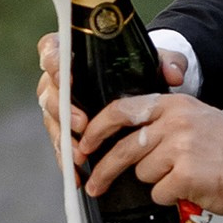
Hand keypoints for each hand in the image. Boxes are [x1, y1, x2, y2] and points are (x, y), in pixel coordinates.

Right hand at [35, 30, 187, 170]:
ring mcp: (62, 105)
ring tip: (80, 154)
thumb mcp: (157, 60)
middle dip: (62, 109)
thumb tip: (174, 75)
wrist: (141, 89)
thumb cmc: (141, 68)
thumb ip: (168, 62)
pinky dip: (67, 158)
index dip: (53, 62)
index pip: (52, 49)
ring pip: (52, 120)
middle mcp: (63, 79)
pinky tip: (76, 173)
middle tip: (80, 123)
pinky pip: (61, 143)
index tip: (67, 76)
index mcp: (76, 53)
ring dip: (64, 138)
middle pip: (49, 90)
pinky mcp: (67, 129)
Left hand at [68, 77, 222, 221]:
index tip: (84, 144)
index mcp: (175, 104)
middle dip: (104, 170)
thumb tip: (123, 140)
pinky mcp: (186, 174)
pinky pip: (159, 192)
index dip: (97, 129)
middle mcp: (176, 121)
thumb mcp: (198, 120)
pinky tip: (192, 190)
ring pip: (142, 173)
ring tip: (184, 179)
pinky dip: (171, 198)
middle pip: (124, 148)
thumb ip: (164, 123)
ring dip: (157, 183)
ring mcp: (180, 147)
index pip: (122, 110)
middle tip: (92, 184)